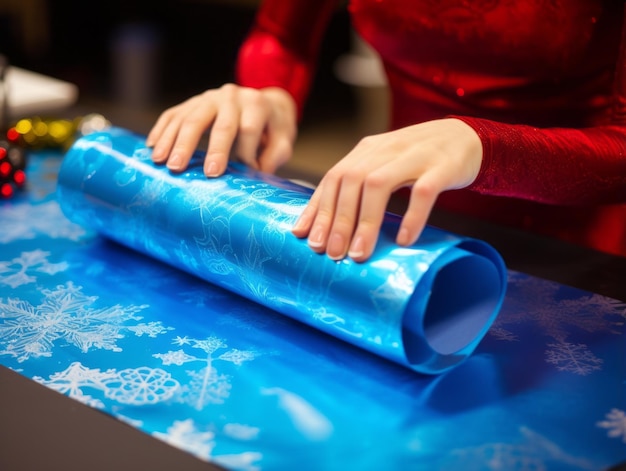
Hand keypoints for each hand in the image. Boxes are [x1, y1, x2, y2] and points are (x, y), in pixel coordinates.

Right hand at [146, 84, 296, 175]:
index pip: (247, 130)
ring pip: (190, 118)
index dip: (244, 153)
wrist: (264, 102)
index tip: (242, 173)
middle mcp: (231, 97)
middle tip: (189, 169)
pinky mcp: (193, 102)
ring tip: (163, 162)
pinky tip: (152, 148)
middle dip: (204, 149)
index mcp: (256, 105)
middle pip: (217, 124)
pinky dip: (161, 130)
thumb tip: (256, 173)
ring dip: (174, 141)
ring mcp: (209, 97)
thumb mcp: (282, 138)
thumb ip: (275, 155)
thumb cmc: (272, 128)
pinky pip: (173, 114)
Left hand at [291, 118, 482, 261]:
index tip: (304, 236)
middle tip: (331, 252)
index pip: (334, 177)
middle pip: (351, 182)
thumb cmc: (418, 159)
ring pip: (380, 186)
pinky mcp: (442, 167)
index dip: (318, 207)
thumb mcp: (384, 164)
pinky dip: (411, 216)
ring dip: (366, 222)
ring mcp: (414, 156)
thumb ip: (360, 185)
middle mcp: (386, 149)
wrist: (467, 137)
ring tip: (358, 254)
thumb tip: (329, 224)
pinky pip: (423, 191)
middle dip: (337, 220)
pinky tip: (403, 240)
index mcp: (368, 150)